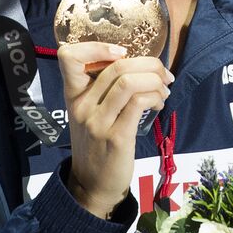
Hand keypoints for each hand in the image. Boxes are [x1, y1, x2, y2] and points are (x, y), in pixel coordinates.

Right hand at [59, 41, 172, 218]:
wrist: (92, 186)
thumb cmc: (97, 144)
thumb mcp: (91, 114)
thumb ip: (105, 89)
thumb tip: (140, 64)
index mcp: (74, 95)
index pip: (69, 57)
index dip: (97, 47)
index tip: (123, 54)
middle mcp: (82, 105)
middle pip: (117, 66)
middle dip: (150, 64)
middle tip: (164, 76)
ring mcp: (97, 121)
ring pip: (129, 81)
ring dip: (156, 81)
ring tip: (164, 91)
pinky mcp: (116, 136)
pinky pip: (139, 102)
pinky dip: (156, 96)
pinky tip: (159, 104)